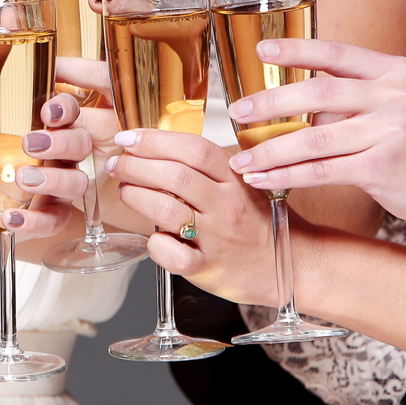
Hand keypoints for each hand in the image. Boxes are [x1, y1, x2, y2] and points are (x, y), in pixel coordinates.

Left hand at [0, 94, 90, 253]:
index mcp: (42, 131)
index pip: (66, 112)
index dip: (64, 108)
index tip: (47, 110)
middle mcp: (57, 157)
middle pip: (80, 143)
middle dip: (62, 142)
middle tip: (31, 143)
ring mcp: (58, 188)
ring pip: (76, 182)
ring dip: (53, 179)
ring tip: (23, 179)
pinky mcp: (51, 217)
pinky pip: (54, 220)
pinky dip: (35, 220)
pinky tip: (13, 217)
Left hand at [105, 128, 278, 305]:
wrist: (288, 266)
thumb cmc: (255, 222)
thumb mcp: (239, 183)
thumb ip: (207, 166)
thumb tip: (158, 145)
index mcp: (235, 178)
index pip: (193, 149)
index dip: (155, 140)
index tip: (129, 137)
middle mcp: (226, 205)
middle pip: (176, 176)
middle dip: (136, 165)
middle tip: (117, 164)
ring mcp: (218, 237)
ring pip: (167, 210)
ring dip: (137, 196)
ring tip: (125, 189)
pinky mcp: (208, 267)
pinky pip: (174, 255)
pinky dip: (155, 244)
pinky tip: (152, 236)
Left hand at [224, 39, 405, 227]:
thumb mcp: (395, 103)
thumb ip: (353, 97)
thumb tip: (291, 101)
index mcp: (391, 72)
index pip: (336, 52)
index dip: (297, 49)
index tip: (261, 50)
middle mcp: (392, 95)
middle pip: (318, 92)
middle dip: (271, 102)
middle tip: (238, 111)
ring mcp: (390, 131)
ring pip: (314, 138)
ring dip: (270, 149)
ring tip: (242, 158)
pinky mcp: (383, 167)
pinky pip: (323, 170)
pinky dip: (287, 175)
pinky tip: (264, 179)